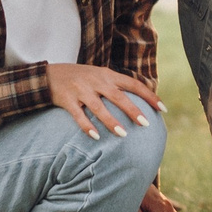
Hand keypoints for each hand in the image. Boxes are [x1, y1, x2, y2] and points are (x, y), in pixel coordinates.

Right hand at [46, 62, 163, 139]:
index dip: (149, 96)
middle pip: (118, 96)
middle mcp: (96, 81)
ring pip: (99, 107)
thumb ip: (116, 86)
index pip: (133, 84)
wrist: (49, 74)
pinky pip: (78, 115)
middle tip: (146, 124)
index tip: (163, 109)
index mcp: (107, 75)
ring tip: (123, 134)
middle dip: (133, 110)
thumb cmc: (80, 79)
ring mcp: (81, 90)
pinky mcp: (67, 99)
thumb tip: (141, 102)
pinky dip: (87, 126)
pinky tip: (95, 137)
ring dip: (111, 121)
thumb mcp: (99, 76)